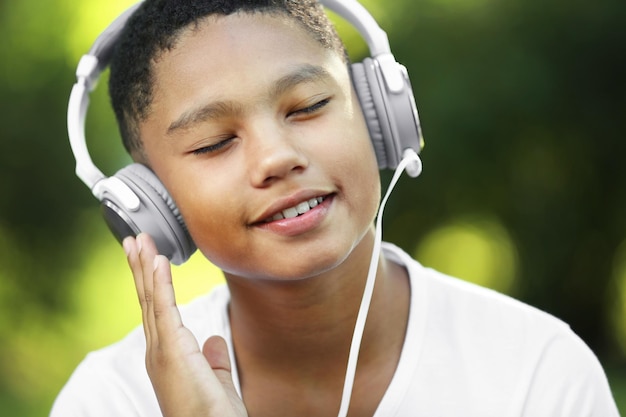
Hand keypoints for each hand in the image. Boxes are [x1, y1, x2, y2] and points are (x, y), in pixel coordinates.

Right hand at [123, 234, 247, 416]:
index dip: (151, 283)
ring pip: (151, 299)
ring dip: (145, 267)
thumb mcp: (216, 382)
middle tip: (134, 239)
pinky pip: (165, 308)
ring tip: (139, 240)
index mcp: (167, 356)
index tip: (148, 258)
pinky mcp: (172, 350)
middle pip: (148, 300)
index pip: (157, 311)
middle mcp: (158, 351)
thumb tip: (214, 340)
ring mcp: (162, 350)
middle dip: (140, 268)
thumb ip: (213, 360)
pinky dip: (160, 282)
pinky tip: (159, 260)